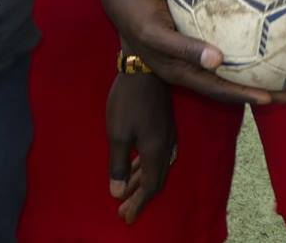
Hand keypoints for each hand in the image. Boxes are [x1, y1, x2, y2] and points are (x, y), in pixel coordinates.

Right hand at [100, 0, 285, 106]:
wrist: (128, 3)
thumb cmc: (141, 18)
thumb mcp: (156, 35)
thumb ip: (184, 48)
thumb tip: (217, 60)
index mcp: (181, 73)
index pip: (217, 89)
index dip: (242, 95)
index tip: (269, 98)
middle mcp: (192, 68)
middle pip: (229, 85)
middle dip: (257, 92)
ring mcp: (196, 56)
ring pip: (229, 71)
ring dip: (254, 76)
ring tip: (285, 76)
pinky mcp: (200, 41)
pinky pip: (227, 51)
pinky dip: (244, 54)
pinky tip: (263, 46)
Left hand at [106, 71, 175, 222]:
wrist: (144, 66)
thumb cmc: (128, 101)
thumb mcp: (117, 134)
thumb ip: (118, 165)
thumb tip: (118, 193)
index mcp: (156, 151)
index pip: (151, 186)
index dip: (138, 204)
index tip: (125, 218)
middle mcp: (166, 145)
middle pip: (157, 179)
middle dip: (140, 197)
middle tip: (123, 210)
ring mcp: (167, 134)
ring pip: (157, 167)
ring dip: (142, 181)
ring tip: (126, 191)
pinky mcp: (164, 124)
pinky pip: (158, 155)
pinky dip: (146, 167)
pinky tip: (137, 164)